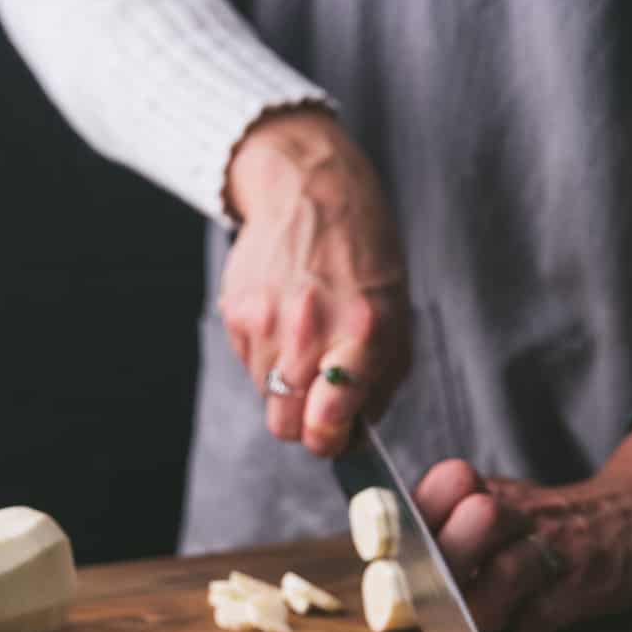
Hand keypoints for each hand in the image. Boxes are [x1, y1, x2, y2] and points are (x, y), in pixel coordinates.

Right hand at [222, 106, 409, 454]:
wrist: (311, 190)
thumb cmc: (363, 253)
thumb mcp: (396, 313)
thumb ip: (380, 380)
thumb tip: (357, 433)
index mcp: (360, 332)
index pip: (327, 421)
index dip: (330, 441)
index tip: (335, 436)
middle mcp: (308, 330)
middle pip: (285, 424)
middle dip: (303, 423)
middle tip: (320, 401)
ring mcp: (264, 322)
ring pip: (265, 396)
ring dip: (285, 384)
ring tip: (305, 341)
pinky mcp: (235, 312)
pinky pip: (248, 363)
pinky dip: (266, 354)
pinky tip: (284, 318)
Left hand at [414, 433, 631, 631]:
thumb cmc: (546, 522)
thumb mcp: (497, 502)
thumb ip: (445, 527)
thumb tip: (391, 571)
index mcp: (487, 489)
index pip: (445, 484)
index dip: (416, 518)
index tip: (397, 555)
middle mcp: (521, 510)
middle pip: (478, 519)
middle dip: (449, 566)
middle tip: (436, 598)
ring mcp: (558, 543)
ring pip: (509, 570)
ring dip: (485, 609)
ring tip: (481, 623)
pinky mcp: (589, 581)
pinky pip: (545, 614)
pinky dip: (529, 628)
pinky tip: (530, 623)